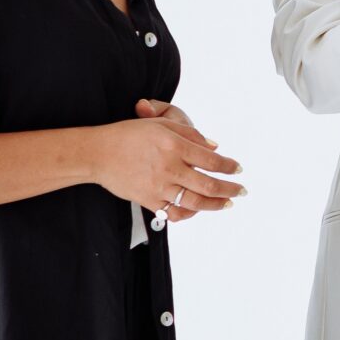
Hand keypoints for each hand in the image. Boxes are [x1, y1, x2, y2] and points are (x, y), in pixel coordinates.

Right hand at [91, 101, 243, 222]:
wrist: (97, 153)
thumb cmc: (129, 135)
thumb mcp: (160, 125)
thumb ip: (190, 134)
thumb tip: (215, 147)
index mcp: (174, 146)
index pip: (212, 160)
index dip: (229, 167)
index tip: (238, 169)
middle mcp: (169, 167)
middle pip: (209, 184)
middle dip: (230, 189)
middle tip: (241, 191)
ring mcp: (159, 186)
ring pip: (195, 202)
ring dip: (215, 205)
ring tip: (227, 203)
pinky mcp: (148, 200)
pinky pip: (174, 213)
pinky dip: (189, 214)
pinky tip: (197, 210)